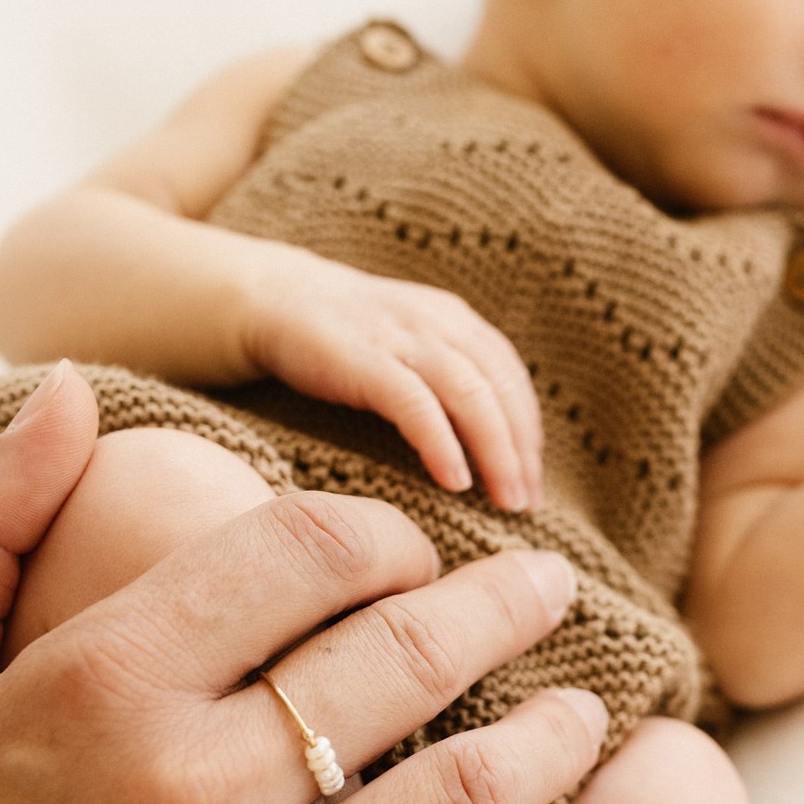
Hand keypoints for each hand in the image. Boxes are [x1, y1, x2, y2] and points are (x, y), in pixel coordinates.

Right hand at [0, 363, 600, 803]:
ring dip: (550, 743)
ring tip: (585, 718)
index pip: (304, 555)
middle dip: (502, 606)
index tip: (408, 549)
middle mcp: (193, 799)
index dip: (382, 534)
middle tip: (549, 589)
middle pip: (407, 658)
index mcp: (100, 689)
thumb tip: (73, 393)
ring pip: (463, 801)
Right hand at [239, 248, 543, 511]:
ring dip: (496, 452)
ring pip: (471, 393)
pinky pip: (416, 402)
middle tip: (527, 505)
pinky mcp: (363, 358)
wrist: (271, 298)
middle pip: (502, 388)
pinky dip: (442, 442)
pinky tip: (455, 481)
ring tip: (505, 501)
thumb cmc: (343, 342)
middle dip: (522, 450)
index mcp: (456, 322)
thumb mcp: (409, 350)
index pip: (512, 378)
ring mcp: (401, 338)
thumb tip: (486, 453)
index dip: (529, 433)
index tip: (532, 486)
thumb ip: (447, 383)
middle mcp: (439, 323)